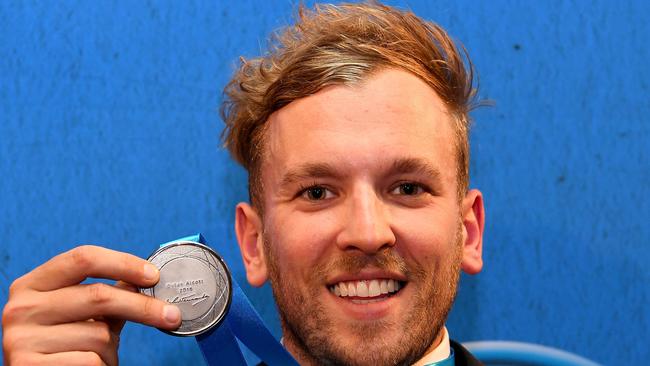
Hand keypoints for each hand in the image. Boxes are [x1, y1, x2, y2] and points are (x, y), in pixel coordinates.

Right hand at [2, 245, 181, 364]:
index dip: (124, 263)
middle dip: (143, 307)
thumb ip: (105, 294)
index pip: (83, 258)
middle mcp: (20, 308)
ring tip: (100, 356)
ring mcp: (21, 339)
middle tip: (172, 315)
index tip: (154, 275)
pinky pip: (91, 360)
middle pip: (99, 295)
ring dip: (112, 349)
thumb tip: (148, 279)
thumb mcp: (79, 314)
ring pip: (99, 334)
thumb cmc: (61, 346)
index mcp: (31, 285)